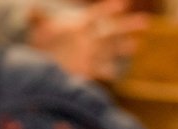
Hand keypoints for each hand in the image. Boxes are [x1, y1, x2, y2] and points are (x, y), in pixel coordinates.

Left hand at [28, 0, 148, 82]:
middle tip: (146, 20)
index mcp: (80, 24)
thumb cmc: (42, 40)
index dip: (110, 9)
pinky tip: (114, 73)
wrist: (43, 59)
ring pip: (111, 50)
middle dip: (129, 25)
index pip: (98, 14)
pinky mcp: (87, 69)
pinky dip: (106, 71)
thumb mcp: (39, 28)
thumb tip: (31, 10)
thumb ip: (37, 19)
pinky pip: (100, 69)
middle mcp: (90, 38)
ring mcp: (91, 54)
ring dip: (123, 48)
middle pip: (113, 30)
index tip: (123, 4)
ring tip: (136, 45)